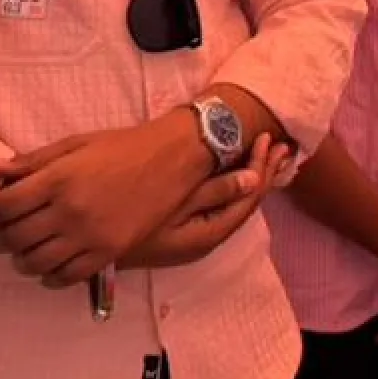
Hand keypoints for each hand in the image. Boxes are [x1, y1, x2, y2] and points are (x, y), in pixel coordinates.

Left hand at [0, 118, 204, 283]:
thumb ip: (34, 160)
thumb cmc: (122, 147)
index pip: (4, 206)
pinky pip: (67, 276)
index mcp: (58, 180)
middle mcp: (68, 211)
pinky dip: (48, 277)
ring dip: (18, 260)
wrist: (172, 160)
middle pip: (14, 237)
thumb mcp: (75, 144)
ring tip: (17, 253)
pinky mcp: (108, 253)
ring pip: (36, 261)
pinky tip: (45, 268)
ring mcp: (89, 236)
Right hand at [125, 135, 288, 269]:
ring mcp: (197, 236)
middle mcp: (210, 238)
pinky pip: (221, 206)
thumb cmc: (133, 221)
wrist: (96, 239)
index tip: (269, 139)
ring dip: (253, 177)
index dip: (262, 168)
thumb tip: (256, 179)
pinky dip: (234, 185)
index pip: (248, 198)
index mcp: (211, 232)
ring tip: (268, 153)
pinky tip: (237, 171)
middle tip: (282, 143)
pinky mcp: (185, 230)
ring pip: (235, 204)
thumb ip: (215, 192)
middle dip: (265, 171)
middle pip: (247, 202)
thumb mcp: (174, 204)